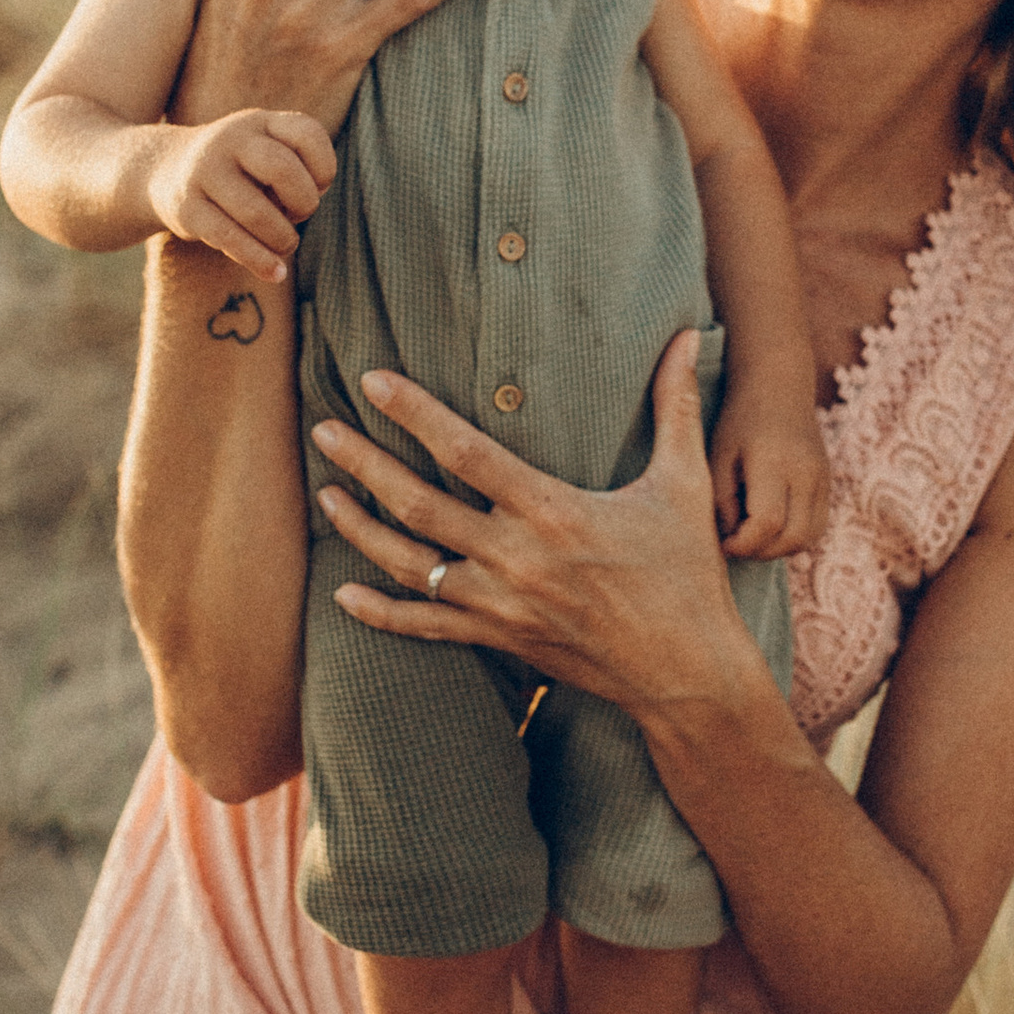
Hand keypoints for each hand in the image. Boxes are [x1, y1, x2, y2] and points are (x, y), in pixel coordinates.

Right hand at [148, 107, 334, 282]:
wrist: (165, 170)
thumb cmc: (238, 171)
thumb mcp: (264, 153)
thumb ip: (293, 171)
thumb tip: (306, 206)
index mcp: (259, 122)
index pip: (306, 134)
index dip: (324, 168)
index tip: (317, 186)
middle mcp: (230, 139)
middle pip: (282, 168)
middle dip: (303, 201)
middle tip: (299, 214)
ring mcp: (204, 172)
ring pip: (255, 212)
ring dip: (282, 238)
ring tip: (285, 244)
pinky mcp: (186, 208)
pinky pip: (229, 238)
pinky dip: (259, 261)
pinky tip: (275, 273)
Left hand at [308, 333, 773, 723]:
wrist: (686, 675)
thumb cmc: (687, 576)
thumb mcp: (684, 485)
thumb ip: (677, 407)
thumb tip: (690, 337)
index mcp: (554, 511)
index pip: (466, 452)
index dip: (414, 413)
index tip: (373, 381)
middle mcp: (517, 558)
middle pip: (419, 505)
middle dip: (365, 464)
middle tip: (323, 429)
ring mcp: (502, 605)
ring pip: (410, 564)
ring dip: (361, 530)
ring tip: (325, 495)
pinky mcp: (501, 640)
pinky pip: (427, 627)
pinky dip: (381, 613)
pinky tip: (343, 594)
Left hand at [709, 388, 830, 559]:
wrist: (778, 386)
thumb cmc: (739, 421)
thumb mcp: (718, 456)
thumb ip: (721, 500)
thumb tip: (731, 540)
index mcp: (774, 461)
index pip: (767, 521)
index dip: (743, 543)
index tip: (723, 542)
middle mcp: (806, 472)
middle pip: (793, 537)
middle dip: (761, 552)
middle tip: (736, 544)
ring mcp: (823, 479)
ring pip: (808, 538)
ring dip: (779, 549)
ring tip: (753, 536)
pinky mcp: (828, 483)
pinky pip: (817, 527)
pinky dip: (794, 537)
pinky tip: (771, 528)